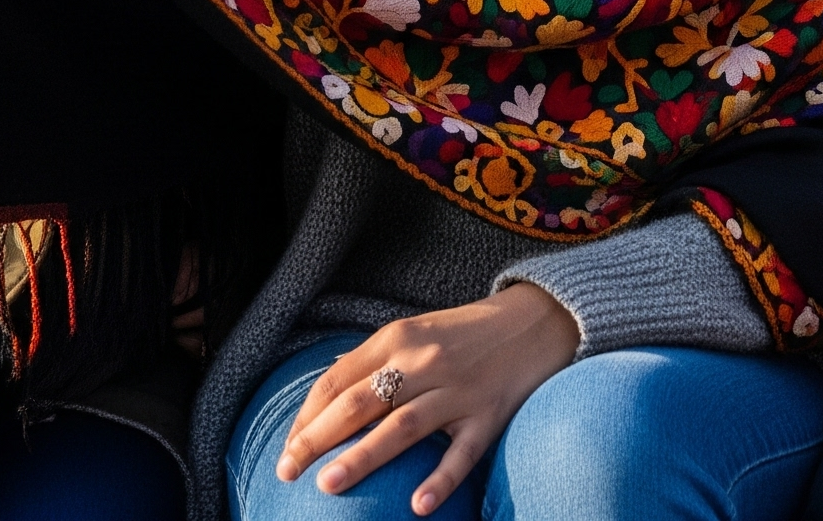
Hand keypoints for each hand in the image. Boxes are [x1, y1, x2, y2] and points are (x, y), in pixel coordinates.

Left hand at [278, 284, 578, 514]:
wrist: (536, 321)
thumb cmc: (467, 332)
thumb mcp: (417, 330)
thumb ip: (376, 356)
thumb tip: (329, 384)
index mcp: (400, 337)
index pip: (340, 378)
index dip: (309, 414)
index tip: (287, 447)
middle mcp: (424, 361)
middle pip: (361, 401)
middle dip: (318, 438)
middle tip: (286, 471)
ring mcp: (458, 390)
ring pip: (402, 426)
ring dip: (362, 457)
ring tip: (328, 485)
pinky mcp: (488, 416)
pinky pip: (461, 453)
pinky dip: (439, 480)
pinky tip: (416, 506)